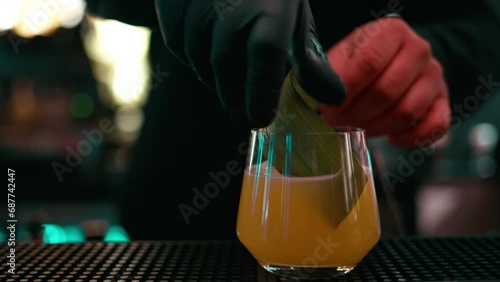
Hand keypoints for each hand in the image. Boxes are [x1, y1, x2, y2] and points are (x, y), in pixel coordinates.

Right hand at [154, 0, 345, 126]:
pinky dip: (192, 57)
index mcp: (272, 6)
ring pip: (198, 58)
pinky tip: (206, 51)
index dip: (260, 93)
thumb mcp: (294, 20)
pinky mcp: (171, 3)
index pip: (264, 55)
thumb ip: (310, 61)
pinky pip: (177, 45)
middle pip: (224, 65)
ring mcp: (198, 1)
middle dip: (233, 97)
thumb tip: (334, 98)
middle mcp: (232, 2)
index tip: (260, 119)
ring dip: (214, 78)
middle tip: (243, 112)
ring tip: (229, 79)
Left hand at [320, 17, 449, 146]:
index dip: (346, 90)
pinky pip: (434, 127)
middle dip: (356, 113)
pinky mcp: (442, 101)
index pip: (369, 63)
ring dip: (376, 127)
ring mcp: (434, 76)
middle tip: (336, 121)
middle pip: (387, 90)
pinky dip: (410, 138)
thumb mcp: (340, 57)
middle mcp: (419, 50)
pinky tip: (391, 138)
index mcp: (392, 31)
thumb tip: (324, 95)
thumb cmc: (358, 61)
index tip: (328, 106)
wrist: (388, 62)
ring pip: (407, 112)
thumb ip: (330, 73)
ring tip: (356, 127)